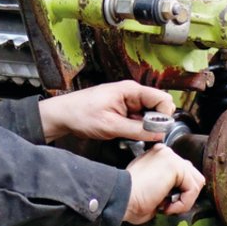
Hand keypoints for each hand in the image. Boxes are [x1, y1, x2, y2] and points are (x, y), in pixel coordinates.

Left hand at [39, 80, 174, 142]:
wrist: (62, 115)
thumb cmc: (81, 114)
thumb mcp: (111, 126)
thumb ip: (137, 130)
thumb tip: (159, 134)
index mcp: (131, 90)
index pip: (162, 99)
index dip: (164, 116)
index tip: (158, 130)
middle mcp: (132, 94)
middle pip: (158, 107)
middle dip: (157, 122)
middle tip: (146, 135)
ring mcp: (128, 102)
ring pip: (149, 115)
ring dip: (146, 127)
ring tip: (133, 135)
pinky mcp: (123, 110)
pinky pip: (138, 119)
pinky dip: (137, 128)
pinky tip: (128, 134)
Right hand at [123, 143, 204, 223]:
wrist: (121, 200)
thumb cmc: (130, 200)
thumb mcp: (152, 188)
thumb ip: (168, 185)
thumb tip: (182, 192)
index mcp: (158, 156)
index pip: (183, 173)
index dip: (179, 192)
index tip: (162, 203)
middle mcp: (165, 152)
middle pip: (193, 176)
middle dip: (184, 195)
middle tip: (165, 205)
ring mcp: (170, 157)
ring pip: (196, 182)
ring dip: (184, 200)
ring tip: (166, 206)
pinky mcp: (175, 165)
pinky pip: (193, 189)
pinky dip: (183, 204)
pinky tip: (166, 206)